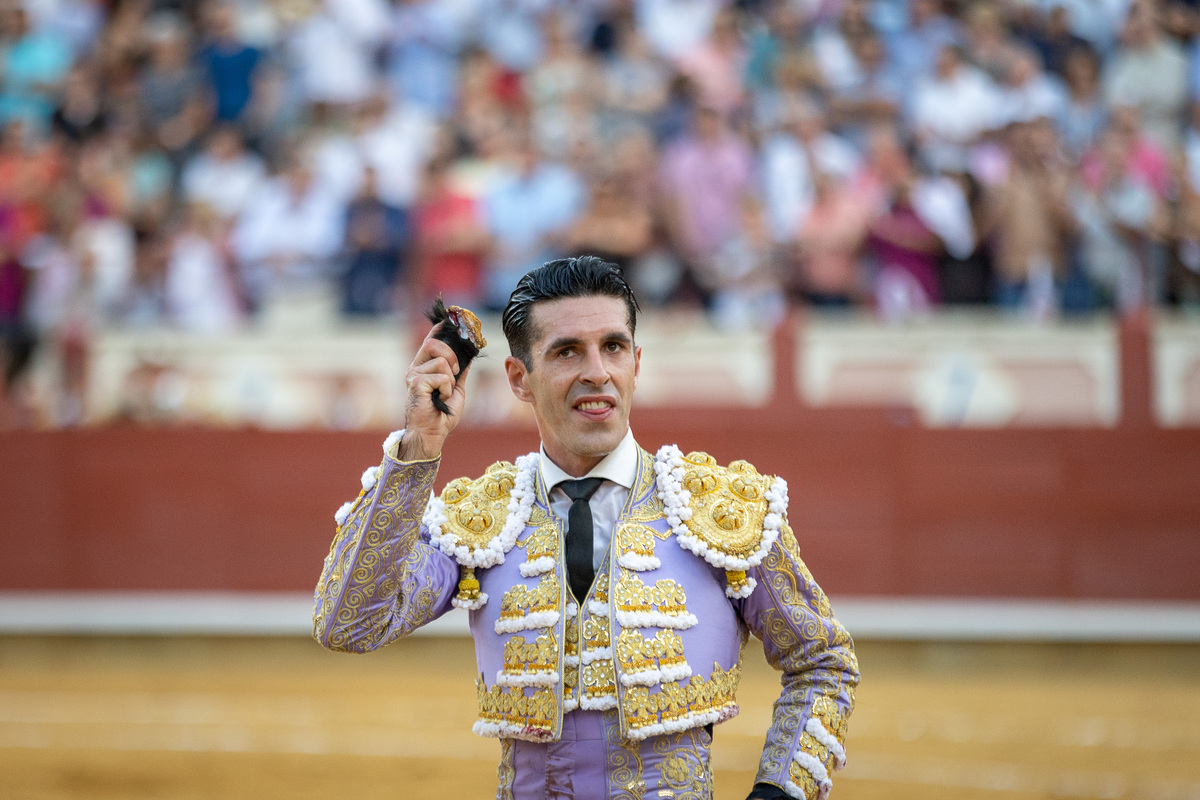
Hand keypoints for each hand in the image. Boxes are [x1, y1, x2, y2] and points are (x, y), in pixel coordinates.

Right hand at [399, 326, 471, 460]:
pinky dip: (447, 389)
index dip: (441, 329)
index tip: (452, 318)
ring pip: (442, 362)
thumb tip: (470, 354)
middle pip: (435, 343)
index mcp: (424, 366)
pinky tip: (440, 399)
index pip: (431, 339)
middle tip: (455, 374)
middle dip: (452, 356)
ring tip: (444, 394)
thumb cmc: (442, 414)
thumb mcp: (456, 388)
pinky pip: (442, 376)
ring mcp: (413, 374)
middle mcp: (416, 367)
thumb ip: (460, 371)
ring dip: (451, 380)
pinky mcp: (416, 383)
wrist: (433, 433)